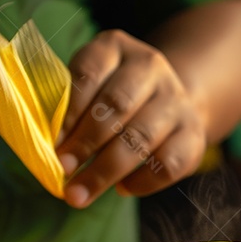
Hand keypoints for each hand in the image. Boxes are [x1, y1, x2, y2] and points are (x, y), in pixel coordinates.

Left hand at [56, 30, 206, 207]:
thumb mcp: (89, 88)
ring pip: (141, 137)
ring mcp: (176, 99)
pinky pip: (168, 163)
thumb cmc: (111, 99)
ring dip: (106, 170)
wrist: (169, 102)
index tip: (53, 142)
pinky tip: (121, 189)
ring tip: (80, 193)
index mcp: (116, 47)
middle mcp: (150, 67)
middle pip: (117, 105)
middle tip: (63, 170)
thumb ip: (68, 110)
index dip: (70, 110)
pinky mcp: (193, 133)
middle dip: (86, 142)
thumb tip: (47, 150)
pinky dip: (142, 181)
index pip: (90, 73)